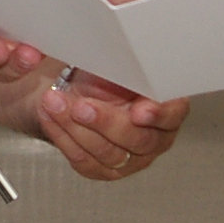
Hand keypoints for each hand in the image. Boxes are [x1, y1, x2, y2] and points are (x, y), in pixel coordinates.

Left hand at [31, 70, 188, 181]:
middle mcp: (155, 137)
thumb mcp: (111, 59)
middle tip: (81, 106)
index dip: (158, 113)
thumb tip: (81, 52)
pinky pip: (85, 160)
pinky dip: (63, 137)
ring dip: (76, 128)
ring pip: (108, 152)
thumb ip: (109, 56)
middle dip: (106, 121)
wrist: (80, 92)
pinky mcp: (104, 169)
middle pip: (138, 138)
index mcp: (167, 105)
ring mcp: (131, 158)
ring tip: (54, 104)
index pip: (173, 112)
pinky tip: (50, 117)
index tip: (140, 111)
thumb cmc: (105, 74)